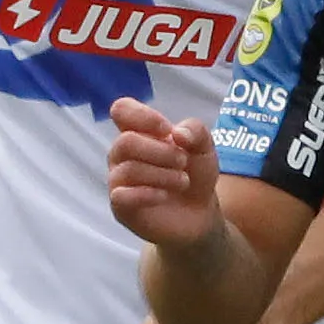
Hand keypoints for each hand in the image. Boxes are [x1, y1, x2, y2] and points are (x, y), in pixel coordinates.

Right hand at [106, 99, 222, 249]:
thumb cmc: (195, 173)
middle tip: (184, 162)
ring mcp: (119, 180)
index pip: (121, 110)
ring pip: (128, 169)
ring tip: (184, 181)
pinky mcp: (121, 207)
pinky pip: (121, 195)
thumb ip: (195, 131)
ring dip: (163, 174)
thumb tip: (176, 134)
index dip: (143, 117)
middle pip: (126, 141)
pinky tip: (165, 195)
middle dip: (161, 152)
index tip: (168, 131)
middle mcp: (122, 154)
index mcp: (138, 132)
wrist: (200, 212)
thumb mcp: (204, 147)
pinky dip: (148, 194)